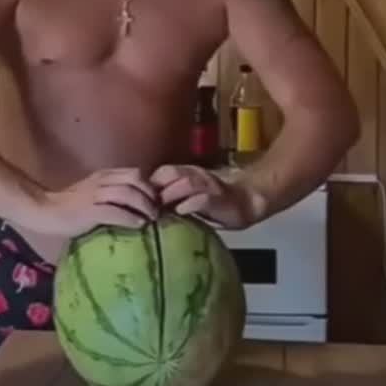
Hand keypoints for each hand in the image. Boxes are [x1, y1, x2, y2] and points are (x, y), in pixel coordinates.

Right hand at [47, 167, 158, 236]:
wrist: (44, 211)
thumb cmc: (69, 206)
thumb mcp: (93, 192)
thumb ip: (111, 194)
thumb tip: (136, 205)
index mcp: (103, 175)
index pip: (133, 172)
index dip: (149, 185)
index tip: (156, 200)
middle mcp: (101, 181)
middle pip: (135, 178)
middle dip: (150, 194)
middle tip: (157, 210)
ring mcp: (95, 195)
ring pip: (128, 193)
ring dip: (144, 206)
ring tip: (151, 218)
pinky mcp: (89, 211)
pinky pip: (116, 211)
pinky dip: (130, 218)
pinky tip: (138, 225)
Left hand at [151, 164, 266, 229]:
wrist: (247, 200)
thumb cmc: (215, 202)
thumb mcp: (189, 197)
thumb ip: (171, 198)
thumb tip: (145, 208)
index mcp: (187, 173)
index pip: (161, 172)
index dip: (147, 185)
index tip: (139, 201)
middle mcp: (196, 174)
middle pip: (169, 173)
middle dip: (155, 189)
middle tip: (146, 208)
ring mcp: (209, 185)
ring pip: (185, 182)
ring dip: (170, 196)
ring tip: (159, 212)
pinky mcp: (219, 198)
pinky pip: (203, 198)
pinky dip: (189, 205)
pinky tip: (180, 213)